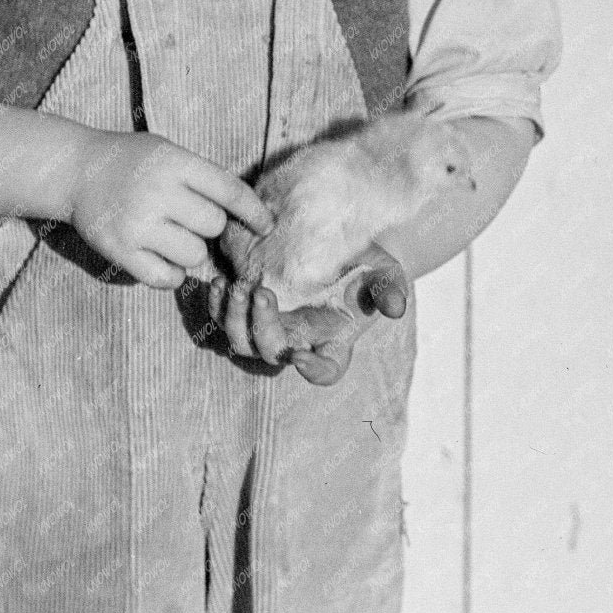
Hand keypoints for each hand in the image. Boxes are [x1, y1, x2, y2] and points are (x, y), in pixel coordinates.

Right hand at [67, 132, 273, 291]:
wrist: (75, 170)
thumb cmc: (132, 161)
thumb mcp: (168, 152)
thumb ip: (203, 177)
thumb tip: (250, 212)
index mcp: (174, 162)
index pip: (230, 191)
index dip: (254, 211)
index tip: (266, 226)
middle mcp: (158, 192)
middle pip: (214, 225)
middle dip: (208, 226)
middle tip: (187, 218)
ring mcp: (138, 223)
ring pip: (194, 254)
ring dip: (190, 251)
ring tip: (170, 236)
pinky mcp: (120, 250)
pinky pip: (166, 278)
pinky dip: (171, 274)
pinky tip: (160, 258)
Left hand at [206, 252, 405, 384]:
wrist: (335, 241)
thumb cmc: (363, 264)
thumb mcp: (384, 272)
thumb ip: (390, 290)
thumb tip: (396, 308)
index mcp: (333, 341)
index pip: (324, 371)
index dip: (311, 369)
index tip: (299, 356)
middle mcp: (298, 340)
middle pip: (271, 353)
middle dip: (262, 327)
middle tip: (261, 292)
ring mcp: (270, 327)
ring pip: (241, 341)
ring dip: (233, 318)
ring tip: (236, 286)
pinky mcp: (247, 308)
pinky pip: (222, 317)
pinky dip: (216, 304)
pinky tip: (219, 281)